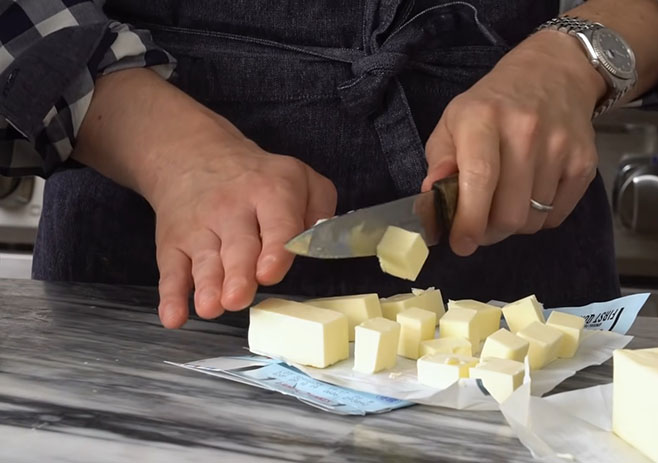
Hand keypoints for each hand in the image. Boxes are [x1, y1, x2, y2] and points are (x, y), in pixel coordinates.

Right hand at [74, 69, 335, 327]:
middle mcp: (233, 210)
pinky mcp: (174, 243)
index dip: (274, 249)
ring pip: (204, 260)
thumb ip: (319, 209)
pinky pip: (170, 271)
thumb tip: (318, 242)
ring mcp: (200, 228)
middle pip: (238, 246)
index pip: (277, 223)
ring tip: (210, 307)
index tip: (270, 272)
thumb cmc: (258, 180)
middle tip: (238, 297)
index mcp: (271, 193)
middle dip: (238, 273)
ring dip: (206, 286)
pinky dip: (170, 296)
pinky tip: (173, 316)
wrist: (196, 157)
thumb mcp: (300, 178)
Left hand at [422, 30, 606, 255]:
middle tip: (477, 227)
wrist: (553, 73)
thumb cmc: (493, 104)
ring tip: (501, 206)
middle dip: (487, 232)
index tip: (460, 243)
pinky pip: (556, 216)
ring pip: (532, 219)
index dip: (468, 221)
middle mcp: (525, 132)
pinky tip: (527, 198)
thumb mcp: (453, 121)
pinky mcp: (584, 162)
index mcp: (483, 120)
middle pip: (509, 212)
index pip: (479, 180)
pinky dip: (537, 218)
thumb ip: (439, 161)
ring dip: (511, 226)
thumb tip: (432, 199)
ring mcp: (560, 148)